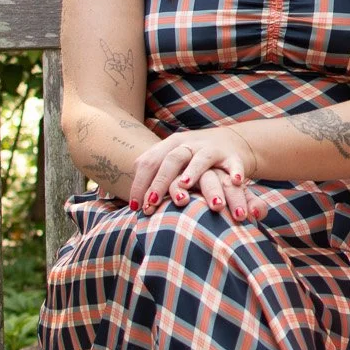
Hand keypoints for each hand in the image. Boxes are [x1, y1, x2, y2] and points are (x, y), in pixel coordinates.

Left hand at [129, 130, 265, 220]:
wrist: (229, 142)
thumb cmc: (191, 160)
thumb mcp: (169, 161)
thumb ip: (148, 175)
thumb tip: (114, 198)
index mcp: (169, 145)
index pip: (149, 161)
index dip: (139, 183)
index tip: (134, 207)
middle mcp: (189, 145)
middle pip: (171, 160)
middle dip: (161, 182)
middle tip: (152, 203)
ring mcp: (211, 149)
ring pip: (201, 159)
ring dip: (193, 173)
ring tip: (186, 186)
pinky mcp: (232, 156)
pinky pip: (233, 164)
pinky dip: (234, 172)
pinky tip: (235, 182)